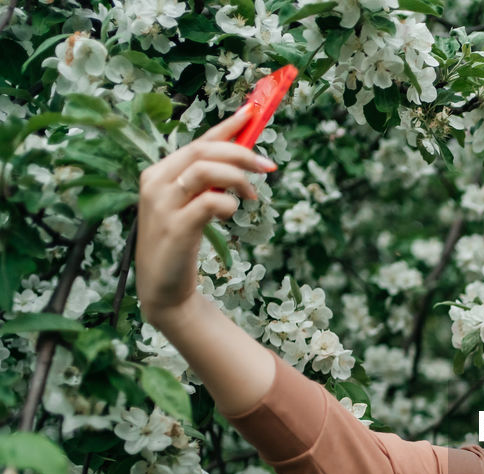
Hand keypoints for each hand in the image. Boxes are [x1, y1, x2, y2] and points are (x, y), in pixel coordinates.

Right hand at [135, 107, 275, 324]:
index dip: (227, 126)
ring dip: (238, 177)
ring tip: (252, 195)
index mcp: (159, 173)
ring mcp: (162, 204)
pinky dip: (229, 204)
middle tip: (269, 166)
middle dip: (242, 152)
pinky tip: (232, 213)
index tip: (253, 114)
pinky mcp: (175, 226)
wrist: (165, 290)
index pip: (197, 142)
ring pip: (205, 169)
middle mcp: (156, 182)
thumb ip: (208, 184)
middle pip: (204, 151)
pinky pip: (210, 202)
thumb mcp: (191, 206)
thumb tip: (242, 160)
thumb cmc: (181, 244)